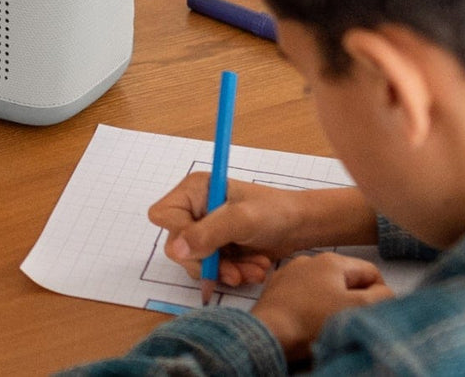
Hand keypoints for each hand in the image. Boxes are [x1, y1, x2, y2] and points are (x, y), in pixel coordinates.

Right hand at [149, 175, 375, 287]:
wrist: (301, 227)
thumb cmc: (275, 212)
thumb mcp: (243, 220)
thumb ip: (208, 233)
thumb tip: (175, 251)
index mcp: (195, 190)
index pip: (163, 216)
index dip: (180, 235)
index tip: (207, 246)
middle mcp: (194, 209)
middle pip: (177, 245)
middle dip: (208, 262)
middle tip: (235, 271)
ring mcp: (204, 230)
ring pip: (195, 262)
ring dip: (224, 271)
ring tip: (253, 270)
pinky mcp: (216, 248)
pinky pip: (210, 270)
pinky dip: (231, 274)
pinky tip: (253, 271)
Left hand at [251, 253, 392, 360]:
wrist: (267, 334)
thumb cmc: (312, 320)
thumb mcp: (355, 308)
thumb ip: (380, 298)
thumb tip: (387, 293)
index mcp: (333, 260)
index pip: (371, 272)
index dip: (380, 293)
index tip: (375, 314)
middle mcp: (310, 260)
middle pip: (346, 279)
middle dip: (354, 299)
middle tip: (352, 321)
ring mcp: (290, 273)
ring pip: (323, 287)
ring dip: (331, 302)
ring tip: (328, 323)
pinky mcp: (275, 289)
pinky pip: (302, 295)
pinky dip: (310, 305)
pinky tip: (307, 321)